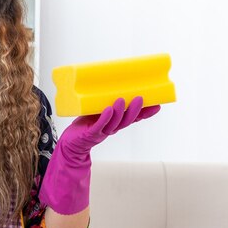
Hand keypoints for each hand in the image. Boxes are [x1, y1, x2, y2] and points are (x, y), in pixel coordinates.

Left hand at [39, 97, 159, 214]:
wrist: (70, 143)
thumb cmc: (85, 126)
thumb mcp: (98, 112)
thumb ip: (106, 102)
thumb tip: (114, 85)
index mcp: (115, 123)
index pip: (133, 118)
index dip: (145, 113)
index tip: (157, 105)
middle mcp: (111, 128)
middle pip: (126, 121)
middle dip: (135, 111)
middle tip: (141, 98)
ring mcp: (101, 131)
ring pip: (114, 123)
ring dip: (119, 112)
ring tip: (122, 100)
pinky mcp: (90, 133)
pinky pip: (99, 126)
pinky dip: (104, 118)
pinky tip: (108, 110)